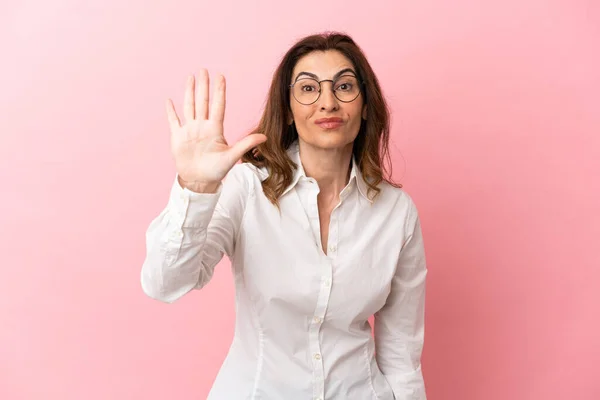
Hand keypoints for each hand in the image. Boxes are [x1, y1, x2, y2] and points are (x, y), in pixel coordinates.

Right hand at [166, 69, 266, 191]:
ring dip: (189, 92)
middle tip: (204, 70)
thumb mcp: (232, 156)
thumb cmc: (216, 171)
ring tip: (191, 77)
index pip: (217, 106)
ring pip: (189, 106)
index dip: (219, 91)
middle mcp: (202, 126)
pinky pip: (173, 121)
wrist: (199, 182)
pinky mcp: (178, 137)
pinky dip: (171, 111)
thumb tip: (265, 137)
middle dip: (203, 86)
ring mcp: (189, 130)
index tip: (221, 76)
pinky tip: (169, 100)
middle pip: (202, 102)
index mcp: (215, 129)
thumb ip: (246, 144)